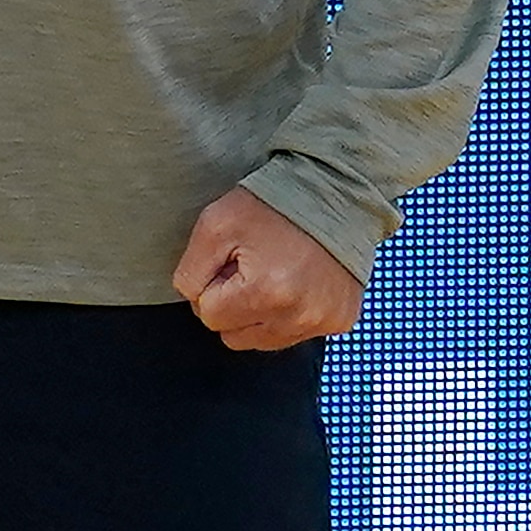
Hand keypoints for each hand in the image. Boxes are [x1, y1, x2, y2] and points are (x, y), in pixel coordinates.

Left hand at [170, 186, 363, 350]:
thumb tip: (193, 300)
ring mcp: (322, 321)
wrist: (333, 190)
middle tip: (249, 267)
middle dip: (233, 306)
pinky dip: (290, 314)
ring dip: (260, 314)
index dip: (213, 285)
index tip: (229, 261)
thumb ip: (191, 270)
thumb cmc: (273, 203)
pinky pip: (297, 335)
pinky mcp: (339, 320)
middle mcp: (298, 317)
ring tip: (273, 273)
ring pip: (264, 340)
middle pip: (234, 336)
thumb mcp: (215, 223)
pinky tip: (296, 282)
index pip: (210, 316)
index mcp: (265, 293)